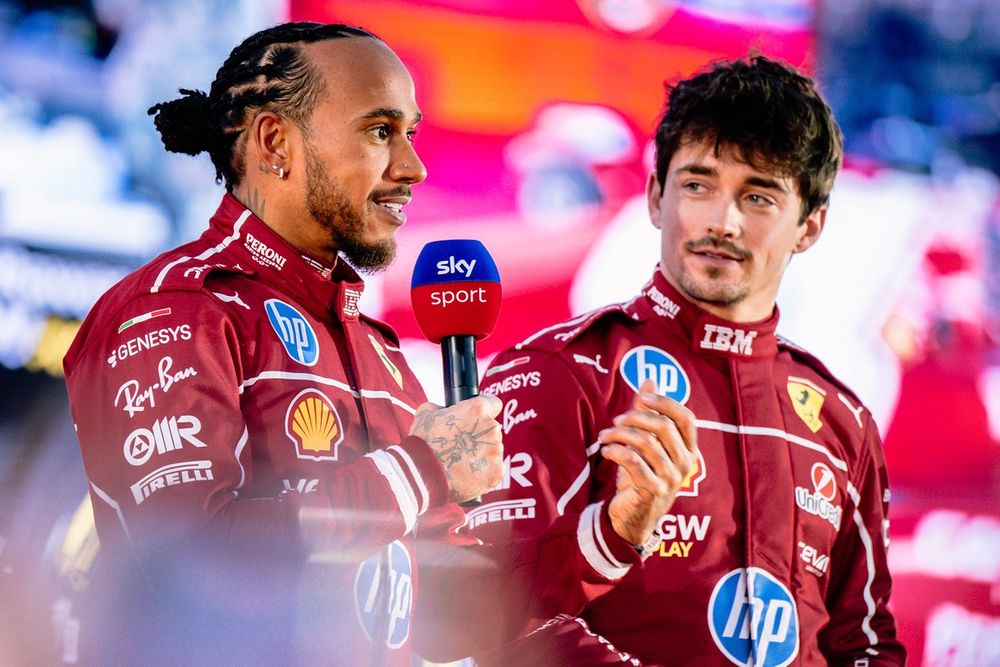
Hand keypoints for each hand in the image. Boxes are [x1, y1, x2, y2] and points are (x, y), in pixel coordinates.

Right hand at [409, 395, 503, 502]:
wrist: (423, 477)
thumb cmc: (423, 444)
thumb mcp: (426, 414)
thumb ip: (441, 408)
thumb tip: (443, 410)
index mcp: (478, 410)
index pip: (493, 403)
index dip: (483, 411)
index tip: (474, 420)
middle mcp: (492, 428)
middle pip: (491, 430)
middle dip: (478, 436)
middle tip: (460, 445)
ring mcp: (495, 452)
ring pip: (492, 451)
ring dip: (481, 455)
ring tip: (460, 463)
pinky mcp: (496, 472)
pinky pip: (492, 470)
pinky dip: (482, 473)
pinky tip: (466, 475)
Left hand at [600, 379, 697, 547]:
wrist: (633, 516)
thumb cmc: (641, 475)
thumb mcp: (646, 443)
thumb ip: (648, 413)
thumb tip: (649, 381)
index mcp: (688, 449)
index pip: (686, 418)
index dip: (666, 403)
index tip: (642, 399)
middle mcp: (684, 464)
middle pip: (664, 427)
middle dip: (636, 417)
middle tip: (616, 420)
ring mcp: (670, 479)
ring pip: (646, 443)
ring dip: (620, 434)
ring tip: (605, 437)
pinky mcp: (652, 490)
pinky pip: (633, 462)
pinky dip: (616, 451)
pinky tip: (606, 451)